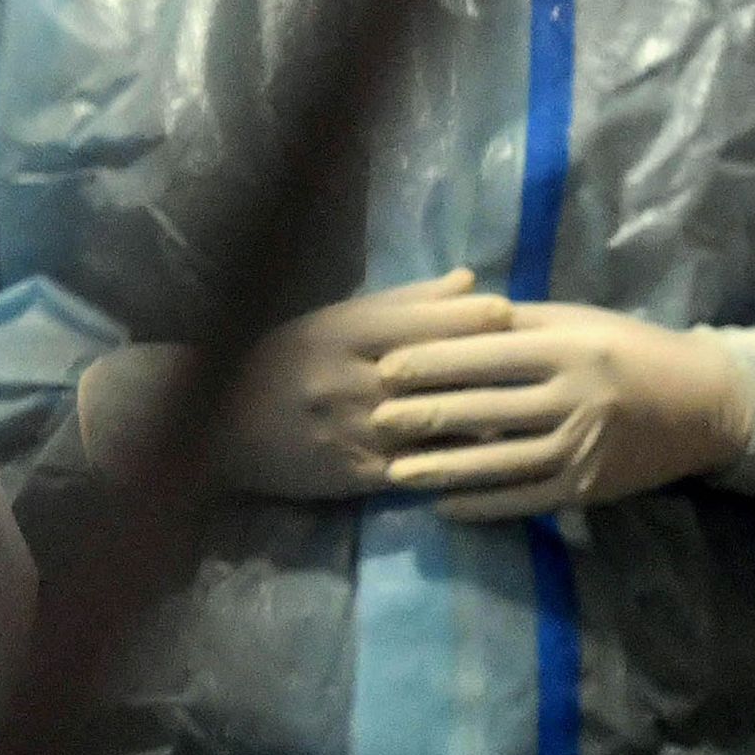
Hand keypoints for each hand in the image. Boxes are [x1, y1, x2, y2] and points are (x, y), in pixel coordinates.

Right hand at [221, 270, 513, 502]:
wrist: (220, 426)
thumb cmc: (282, 361)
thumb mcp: (334, 320)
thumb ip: (402, 303)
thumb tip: (468, 279)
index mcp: (343, 333)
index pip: (418, 322)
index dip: (467, 318)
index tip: (510, 311)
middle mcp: (348, 379)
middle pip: (432, 373)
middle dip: (485, 369)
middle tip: (535, 365)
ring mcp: (351, 430)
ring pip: (430, 426)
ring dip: (479, 423)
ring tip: (526, 415)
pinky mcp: (351, 475)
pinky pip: (414, 469)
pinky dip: (451, 464)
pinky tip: (487, 464)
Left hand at [372, 303, 753, 519]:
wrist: (704, 404)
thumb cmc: (632, 350)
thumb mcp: (580, 322)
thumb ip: (520, 324)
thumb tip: (449, 319)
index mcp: (569, 348)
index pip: (486, 355)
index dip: (432, 363)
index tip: (387, 368)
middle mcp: (575, 398)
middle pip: (484, 409)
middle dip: (424, 415)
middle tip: (374, 418)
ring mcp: (582, 448)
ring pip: (498, 461)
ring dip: (442, 468)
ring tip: (395, 470)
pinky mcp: (588, 488)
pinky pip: (524, 500)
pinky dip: (482, 504)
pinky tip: (444, 504)